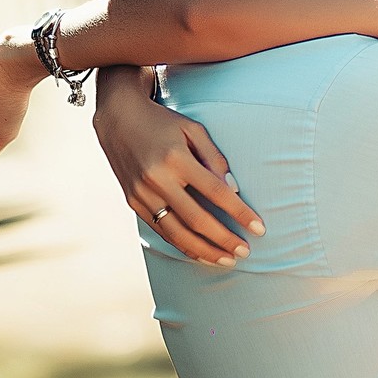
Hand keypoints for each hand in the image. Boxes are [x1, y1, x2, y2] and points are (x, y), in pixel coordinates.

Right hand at [93, 66, 264, 266]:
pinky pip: (161, 231)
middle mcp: (157, 179)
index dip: (239, 213)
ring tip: (226, 260)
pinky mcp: (133, 203)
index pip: (216, 192)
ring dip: (204, 251)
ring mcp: (142, 194)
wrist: (118, 118)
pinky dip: (182, 245)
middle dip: (224, 239)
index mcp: (176, 158)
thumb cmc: (162, 122)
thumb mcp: (192, 129)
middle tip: (245, 251)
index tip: (259, 228)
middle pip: (197, 219)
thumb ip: (215, 158)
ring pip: (177, 233)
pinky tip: (200, 252)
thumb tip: (235, 190)